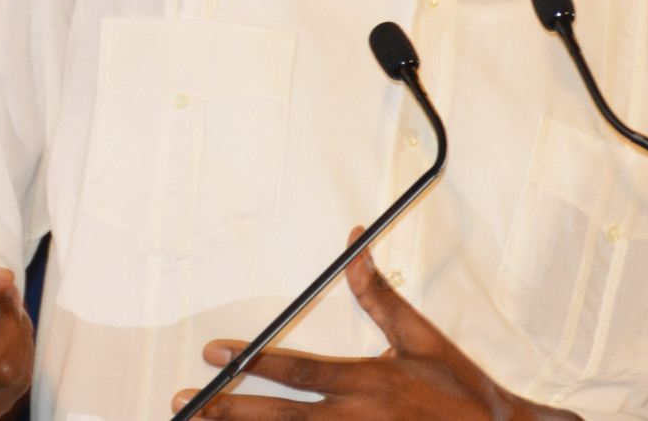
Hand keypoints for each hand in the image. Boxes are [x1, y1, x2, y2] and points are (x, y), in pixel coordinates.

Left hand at [171, 229, 579, 420]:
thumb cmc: (461, 391)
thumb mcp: (420, 337)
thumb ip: (379, 295)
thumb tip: (353, 244)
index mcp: (369, 382)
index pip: (299, 368)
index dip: (253, 361)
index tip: (214, 352)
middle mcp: (357, 419)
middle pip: (281, 417)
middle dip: (230, 410)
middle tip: (186, 403)